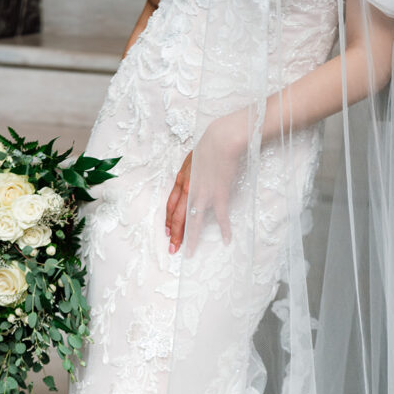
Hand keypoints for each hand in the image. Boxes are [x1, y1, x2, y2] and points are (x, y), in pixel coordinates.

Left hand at [165, 110, 246, 254]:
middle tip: (173, 250)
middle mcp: (189, 191)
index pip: (171, 206)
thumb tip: (189, 179)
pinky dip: (224, 229)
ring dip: (190, 238)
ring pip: (194, 221)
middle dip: (175, 235)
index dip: (169, 220)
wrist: (220, 140)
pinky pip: (220, 217)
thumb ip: (189, 172)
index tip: (167, 232)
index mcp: (181, 181)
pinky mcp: (219, 196)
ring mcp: (203, 195)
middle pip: (179, 218)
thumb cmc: (208, 146)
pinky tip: (226, 240)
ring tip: (188, 252)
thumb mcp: (191, 159)